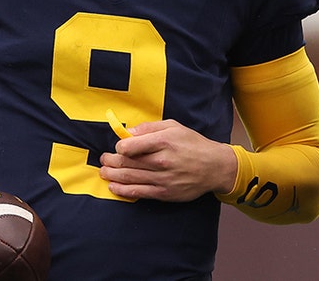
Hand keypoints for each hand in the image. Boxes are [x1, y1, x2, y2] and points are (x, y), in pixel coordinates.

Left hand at [99, 119, 237, 201]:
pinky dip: (123, 190)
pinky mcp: (164, 192)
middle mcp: (161, 161)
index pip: (130, 146)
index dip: (119, 147)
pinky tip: (113, 187)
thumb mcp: (174, 126)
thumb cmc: (193, 144)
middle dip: (110, 161)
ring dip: (112, 176)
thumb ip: (149, 128)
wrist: (214, 167)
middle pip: (126, 163)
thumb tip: (127, 132)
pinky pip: (138, 192)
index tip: (118, 147)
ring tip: (104, 172)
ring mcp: (162, 178)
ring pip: (129, 178)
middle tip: (104, 159)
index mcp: (163, 141)